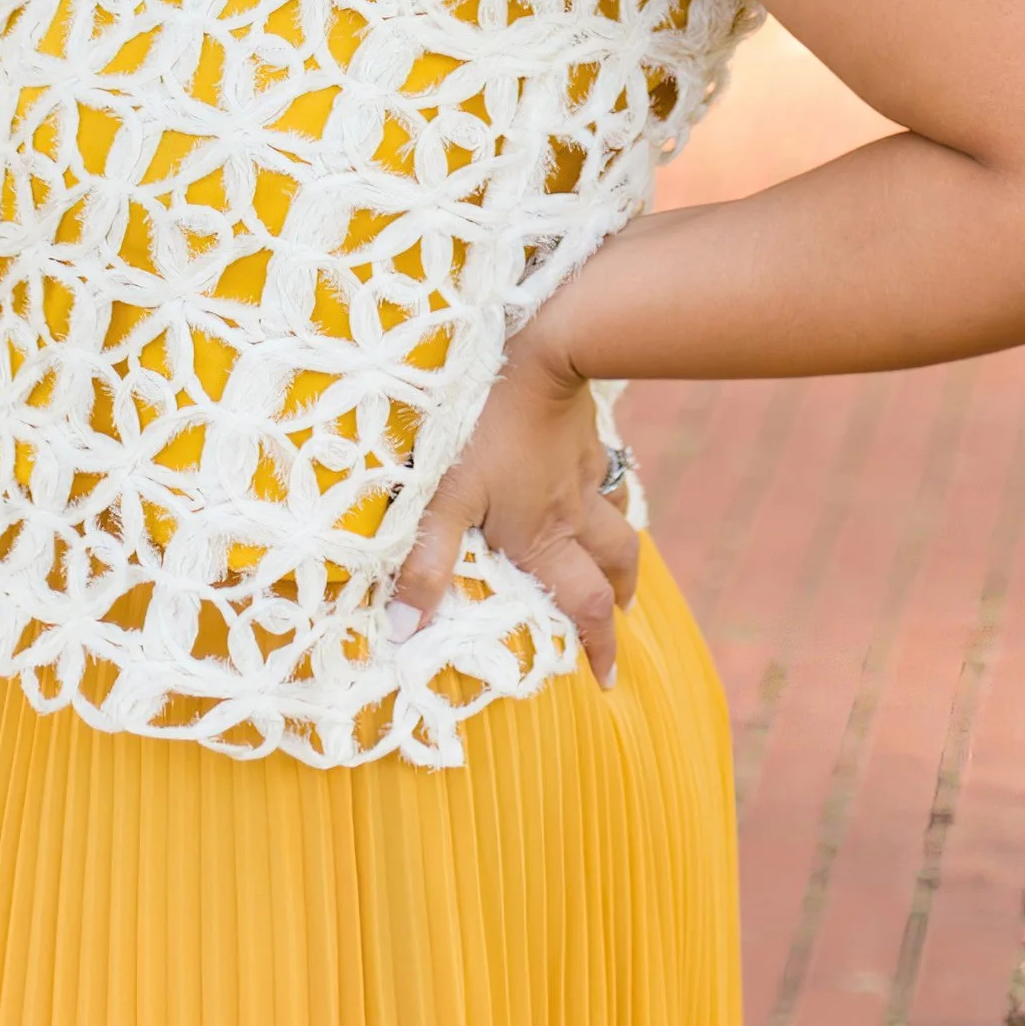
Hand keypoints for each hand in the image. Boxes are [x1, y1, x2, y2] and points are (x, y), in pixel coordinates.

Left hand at [389, 297, 638, 685]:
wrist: (542, 345)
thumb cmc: (483, 423)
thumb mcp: (443, 494)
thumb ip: (424, 562)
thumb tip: (403, 635)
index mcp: (542, 536)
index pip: (583, 606)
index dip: (598, 647)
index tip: (608, 680)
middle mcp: (573, 512)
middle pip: (615, 568)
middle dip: (618, 601)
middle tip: (618, 620)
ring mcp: (586, 469)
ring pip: (620, 520)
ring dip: (621, 550)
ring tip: (617, 565)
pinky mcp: (587, 431)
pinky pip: (609, 472)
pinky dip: (608, 490)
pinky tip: (595, 481)